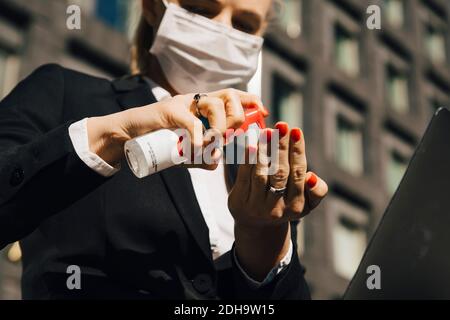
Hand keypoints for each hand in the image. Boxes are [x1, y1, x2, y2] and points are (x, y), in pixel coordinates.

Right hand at [86, 88, 267, 166]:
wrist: (127, 135)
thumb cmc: (157, 141)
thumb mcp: (184, 151)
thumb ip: (201, 157)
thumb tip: (216, 164)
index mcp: (203, 107)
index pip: (233, 96)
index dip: (250, 102)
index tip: (263, 112)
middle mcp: (195, 100)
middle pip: (229, 96)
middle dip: (236, 118)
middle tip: (228, 137)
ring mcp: (182, 103)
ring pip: (213, 105)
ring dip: (219, 128)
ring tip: (211, 144)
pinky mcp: (168, 110)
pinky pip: (191, 121)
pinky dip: (198, 135)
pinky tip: (198, 147)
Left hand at [228, 123, 327, 279]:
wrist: (257, 224)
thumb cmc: (285, 204)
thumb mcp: (307, 203)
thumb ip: (317, 191)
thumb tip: (311, 176)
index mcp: (296, 207)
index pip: (298, 174)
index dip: (297, 151)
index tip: (296, 130)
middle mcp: (277, 209)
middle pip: (280, 173)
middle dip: (281, 147)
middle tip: (282, 125)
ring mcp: (256, 207)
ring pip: (261, 174)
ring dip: (265, 150)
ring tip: (268, 131)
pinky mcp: (239, 202)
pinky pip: (244, 176)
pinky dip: (248, 159)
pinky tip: (252, 143)